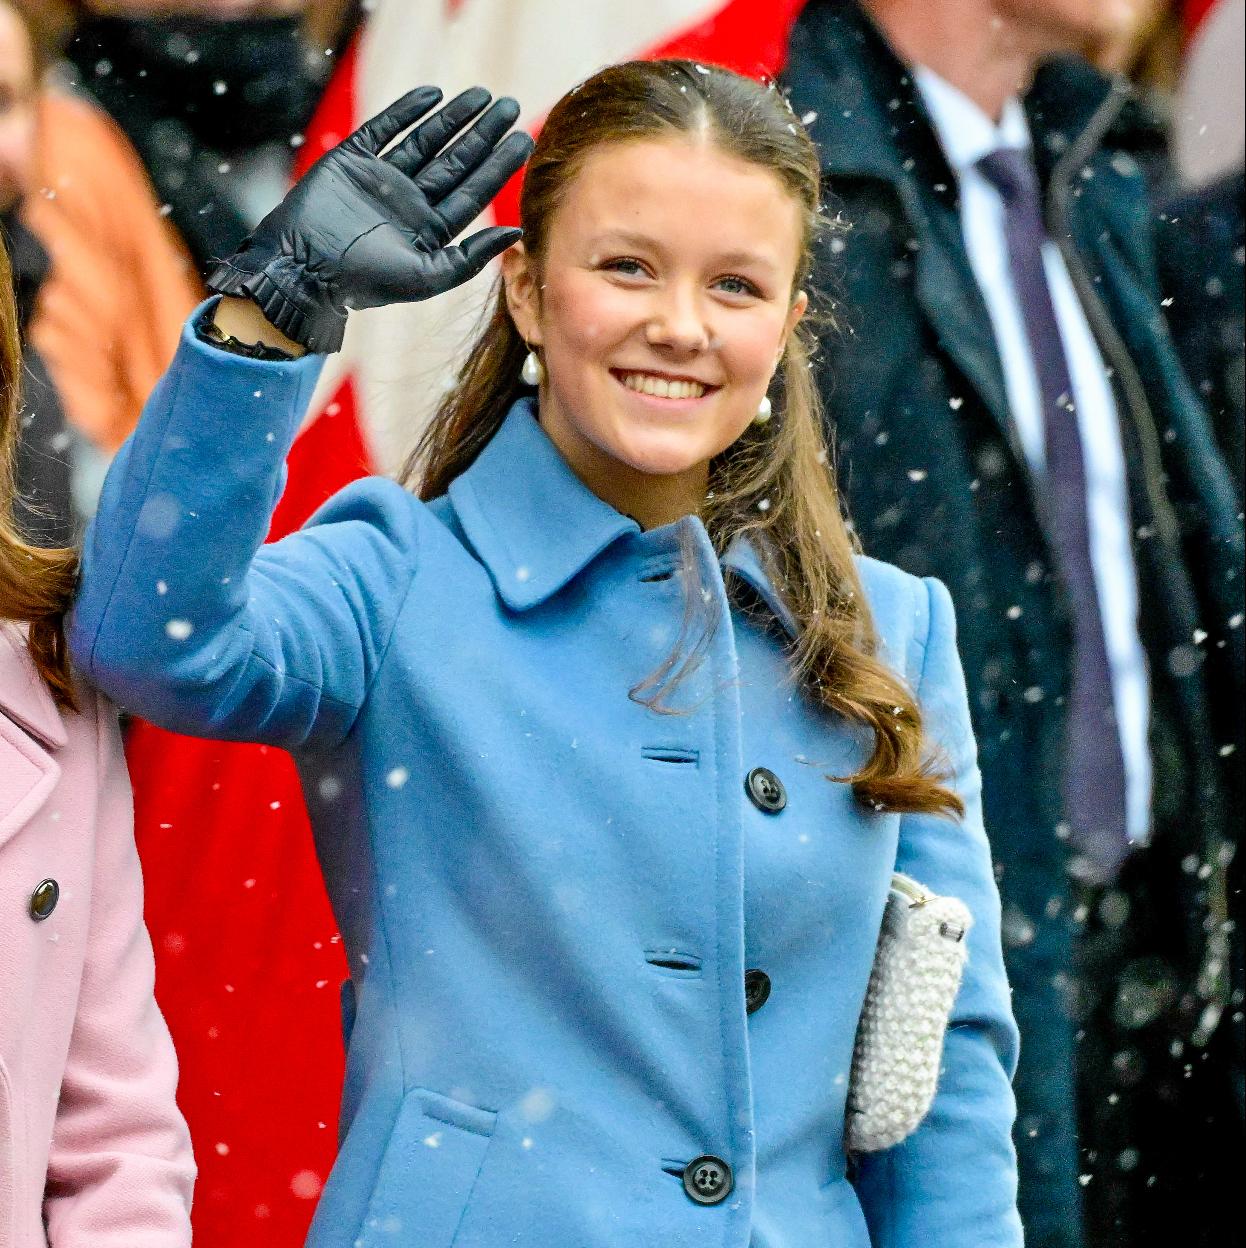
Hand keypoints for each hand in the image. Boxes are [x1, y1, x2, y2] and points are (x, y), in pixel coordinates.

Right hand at [206, 86, 532, 352]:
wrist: (304, 267)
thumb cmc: (366, 282)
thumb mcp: (428, 277)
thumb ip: (471, 257)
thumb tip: (517, 233)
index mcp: (429, 231)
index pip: (472, 192)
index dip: (498, 166)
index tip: (522, 140)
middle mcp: (409, 204)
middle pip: (455, 162)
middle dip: (483, 134)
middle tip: (510, 107)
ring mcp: (382, 180)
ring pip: (425, 141)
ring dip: (453, 118)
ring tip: (482, 95)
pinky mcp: (351, 161)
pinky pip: (384, 129)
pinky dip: (407, 111)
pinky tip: (433, 95)